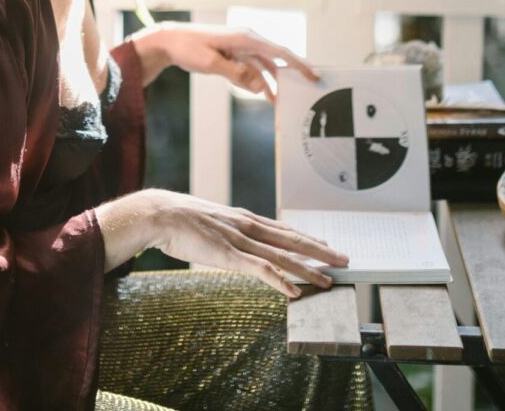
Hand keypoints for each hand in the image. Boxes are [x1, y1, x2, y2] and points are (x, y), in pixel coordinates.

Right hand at [95, 189, 347, 296]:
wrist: (161, 214)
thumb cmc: (181, 220)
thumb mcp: (211, 223)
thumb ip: (227, 233)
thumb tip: (232, 243)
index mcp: (244, 218)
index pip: (284, 229)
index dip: (307, 239)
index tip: (325, 245)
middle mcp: (248, 226)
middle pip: (292, 240)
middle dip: (320, 251)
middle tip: (344, 260)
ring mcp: (240, 240)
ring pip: (282, 256)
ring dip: (307, 270)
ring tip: (327, 281)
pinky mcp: (229, 254)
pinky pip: (260, 269)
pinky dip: (279, 280)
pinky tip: (293, 291)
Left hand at [131, 22, 317, 98]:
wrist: (170, 41)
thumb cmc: (188, 48)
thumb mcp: (211, 63)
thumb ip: (237, 74)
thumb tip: (261, 86)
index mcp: (246, 38)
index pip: (279, 52)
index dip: (299, 63)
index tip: (314, 74)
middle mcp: (248, 41)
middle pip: (276, 59)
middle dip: (291, 74)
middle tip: (307, 89)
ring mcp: (241, 48)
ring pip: (264, 67)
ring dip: (272, 83)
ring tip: (281, 102)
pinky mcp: (234, 56)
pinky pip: (252, 70)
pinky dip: (257, 82)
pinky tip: (264, 95)